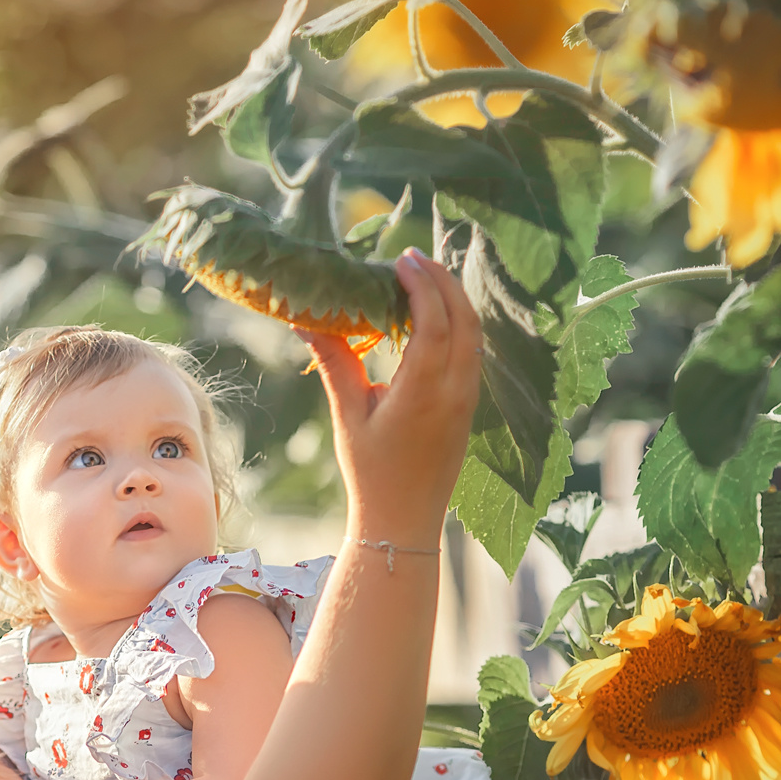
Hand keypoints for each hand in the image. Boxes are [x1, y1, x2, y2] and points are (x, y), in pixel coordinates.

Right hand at [301, 250, 480, 544]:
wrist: (403, 520)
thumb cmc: (371, 473)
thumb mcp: (349, 416)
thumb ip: (335, 363)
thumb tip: (306, 322)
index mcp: (424, 393)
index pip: (433, 323)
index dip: (421, 285)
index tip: (401, 261)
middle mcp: (455, 392)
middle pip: (464, 320)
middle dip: (443, 282)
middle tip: (413, 258)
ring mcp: (468, 399)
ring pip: (474, 335)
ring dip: (453, 300)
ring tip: (424, 278)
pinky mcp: (469, 406)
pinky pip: (471, 352)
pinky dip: (457, 325)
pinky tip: (433, 317)